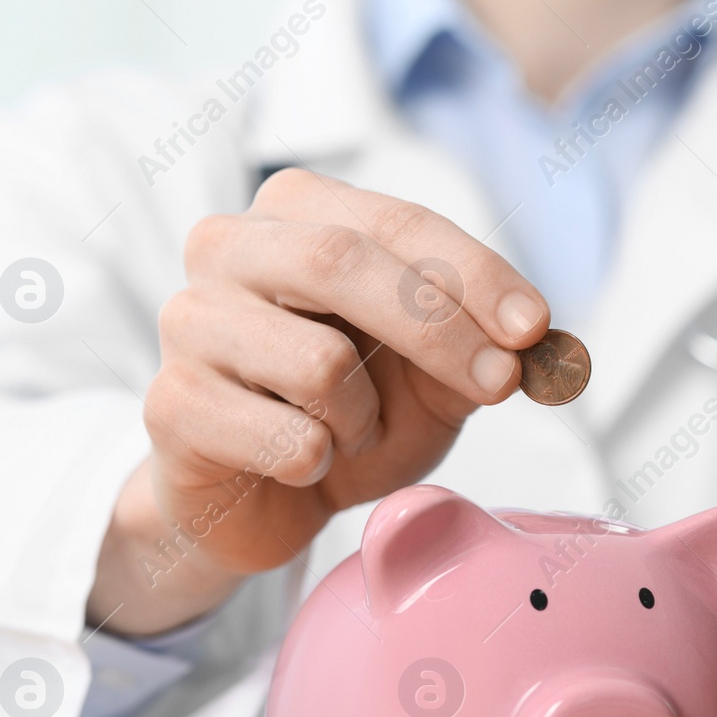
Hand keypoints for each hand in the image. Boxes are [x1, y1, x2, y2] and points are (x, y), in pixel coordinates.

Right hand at [88, 169, 550, 633]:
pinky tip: (302, 464)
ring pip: (319, 362)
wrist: (261, 503)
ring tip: (351, 434)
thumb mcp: (431, 378)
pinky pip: (287, 438)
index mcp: (296, 213)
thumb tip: (546, 342)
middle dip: (439, 330)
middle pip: (342, 263)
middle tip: (500, 384)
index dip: (474, 273)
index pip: (397, 221)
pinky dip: (322, 464)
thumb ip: (484, 348)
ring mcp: (189, 323)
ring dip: (367, 418)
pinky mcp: (170, 405)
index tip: (536, 328)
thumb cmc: (348, 419)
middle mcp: (227, 246)